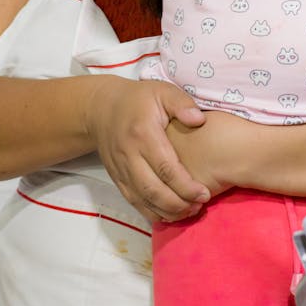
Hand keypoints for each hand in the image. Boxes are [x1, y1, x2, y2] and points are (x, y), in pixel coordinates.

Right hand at [84, 77, 208, 222]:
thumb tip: (199, 120)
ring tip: (189, 212)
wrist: (101, 108)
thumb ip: (182, 103)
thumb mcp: (162, 91)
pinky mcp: (116, 178)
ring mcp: (120, 169)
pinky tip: (170, 213)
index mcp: (143, 134)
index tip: (205, 193)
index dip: (186, 186)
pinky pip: (133, 201)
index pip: (166, 168)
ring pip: (143, 200)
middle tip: (200, 206)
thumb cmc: (139, 99)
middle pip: (153, 190)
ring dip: (167, 212)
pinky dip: (151, 212)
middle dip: (178, 204)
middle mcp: (129, 155)